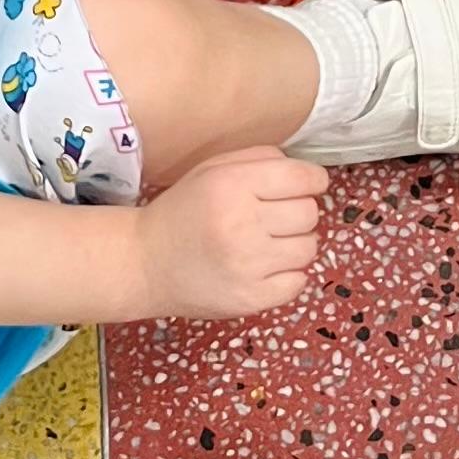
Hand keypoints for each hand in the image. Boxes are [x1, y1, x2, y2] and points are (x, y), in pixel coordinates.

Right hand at [134, 149, 324, 317]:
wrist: (146, 263)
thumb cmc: (184, 210)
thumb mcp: (213, 168)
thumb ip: (261, 159)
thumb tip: (308, 173)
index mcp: (233, 185)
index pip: (303, 178)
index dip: (312, 180)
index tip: (306, 185)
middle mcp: (243, 224)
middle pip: (309, 213)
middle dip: (298, 211)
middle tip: (273, 217)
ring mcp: (248, 266)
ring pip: (309, 248)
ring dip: (295, 243)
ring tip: (268, 242)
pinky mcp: (251, 299)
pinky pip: (299, 282)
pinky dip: (288, 274)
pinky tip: (265, 267)